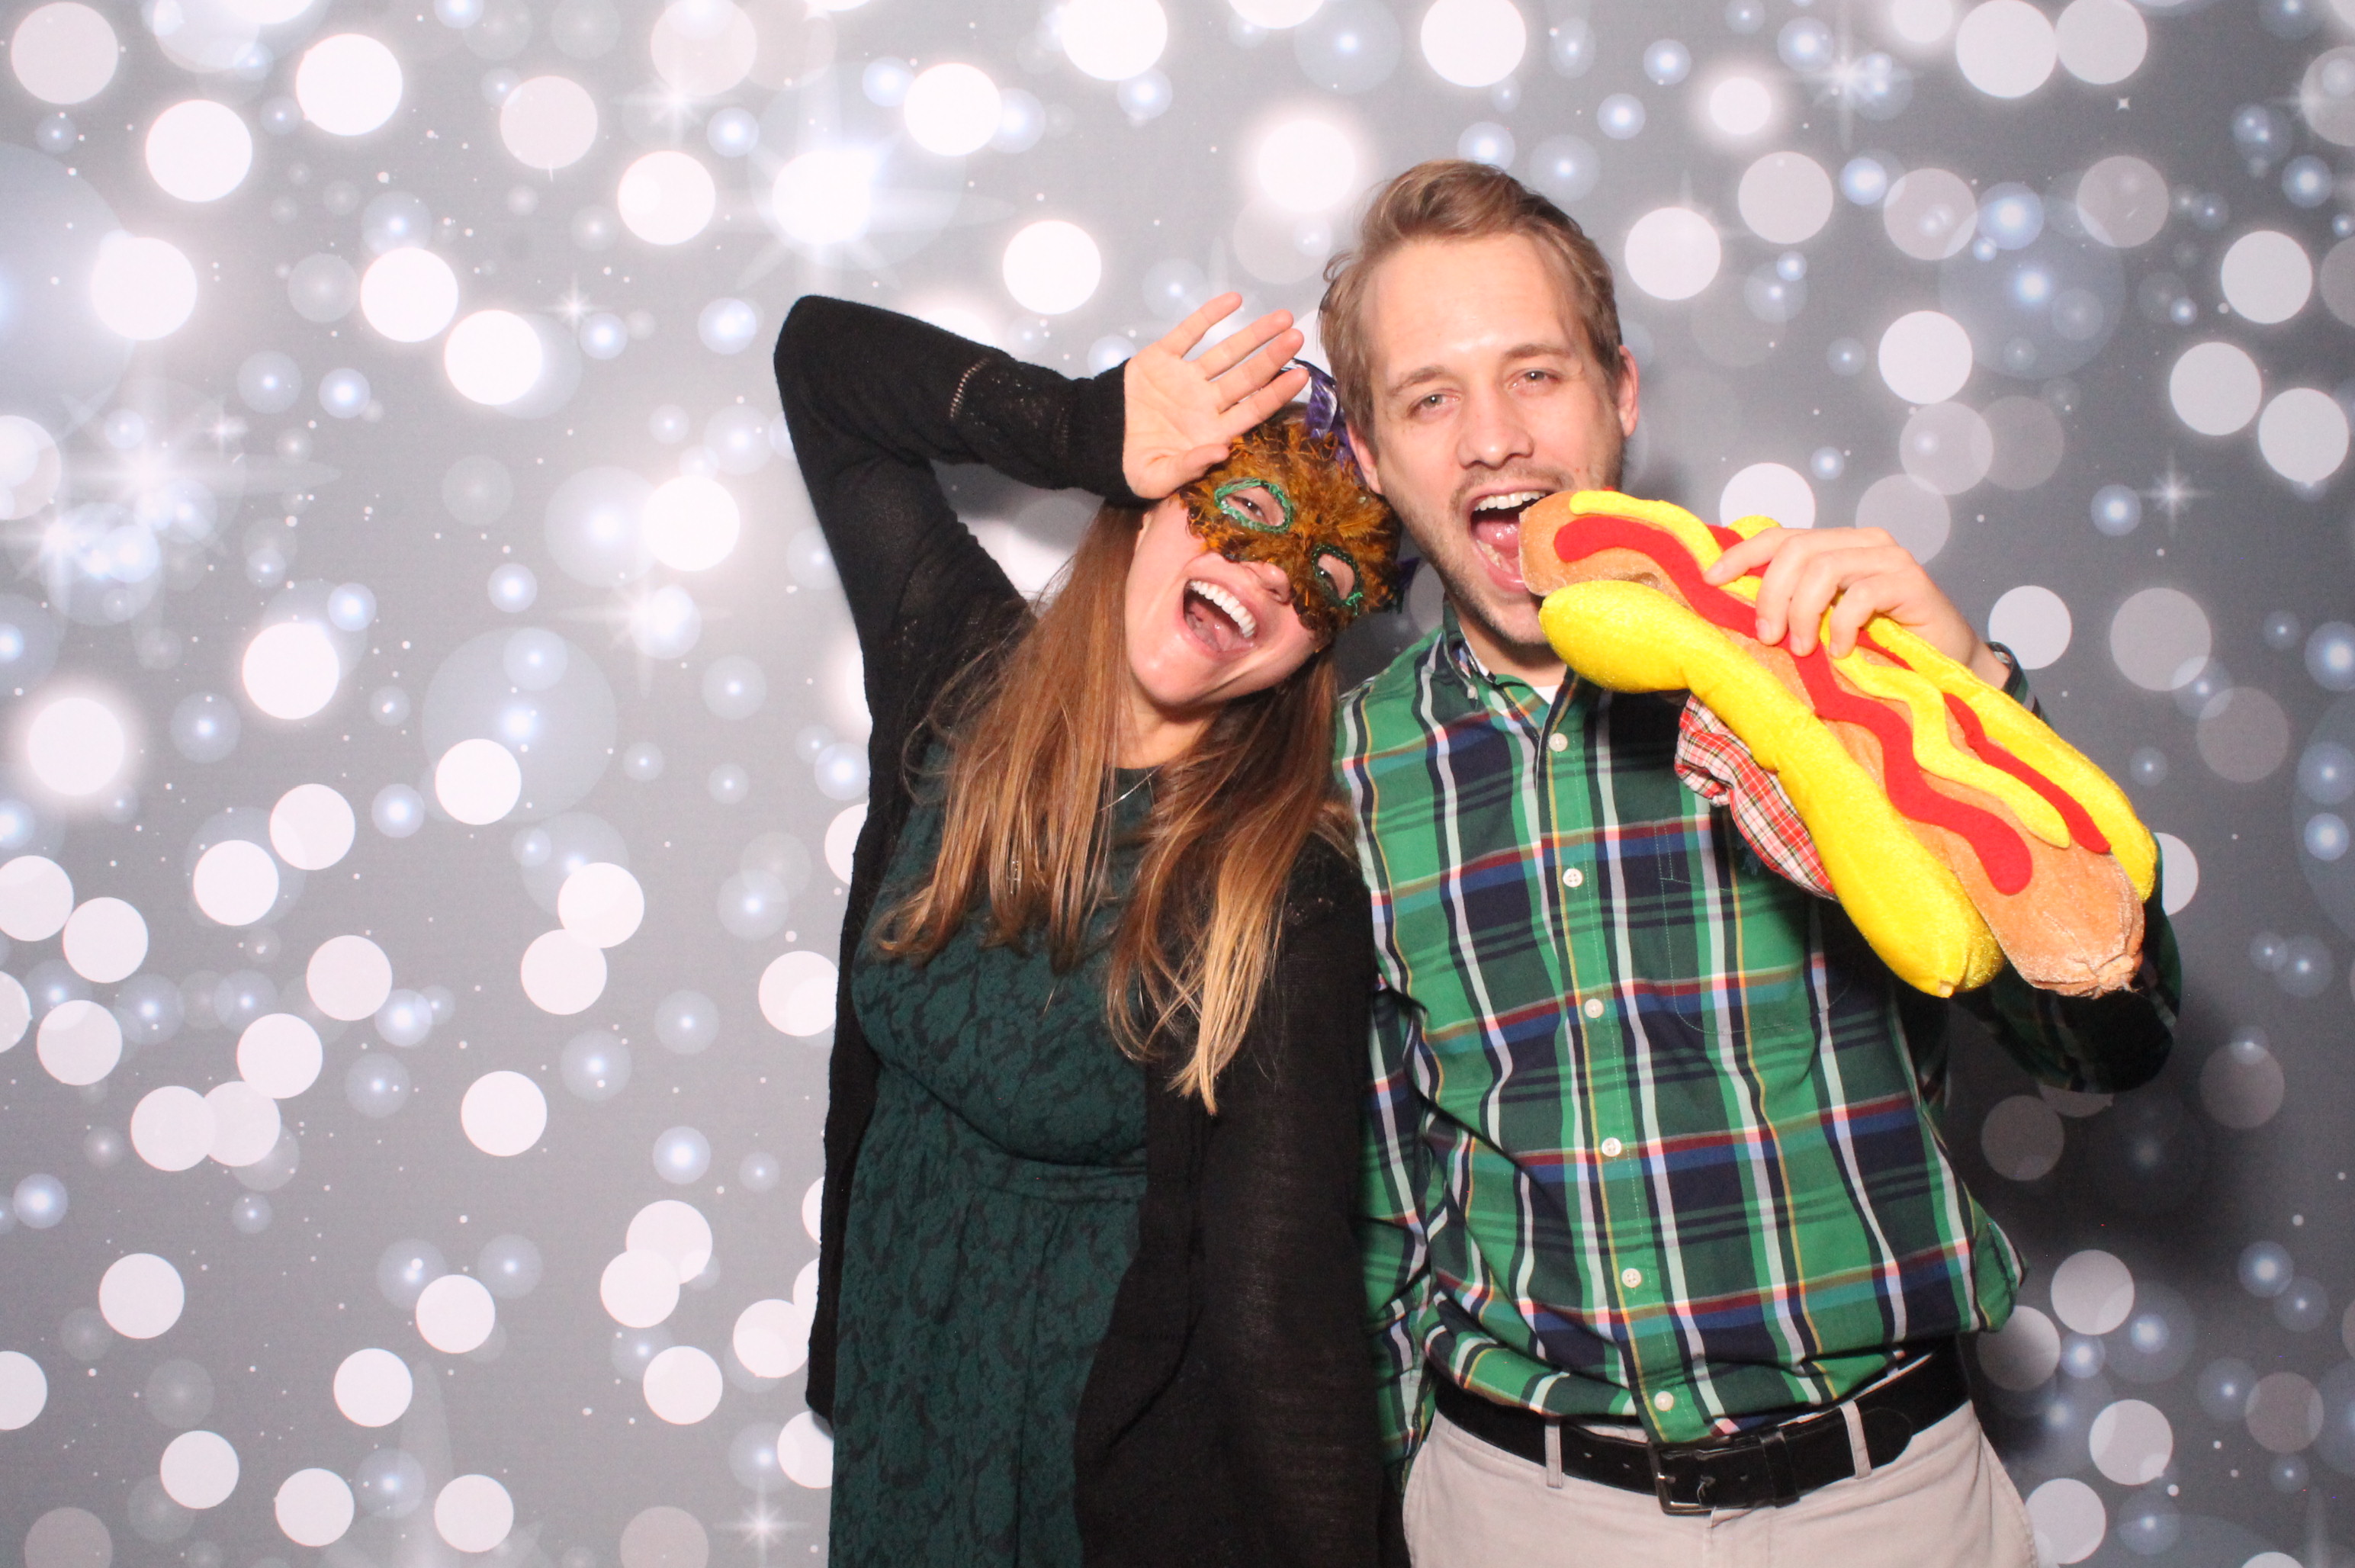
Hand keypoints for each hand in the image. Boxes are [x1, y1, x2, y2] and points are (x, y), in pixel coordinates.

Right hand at [1122, 293, 1307, 499]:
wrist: (1093, 442)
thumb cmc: (1130, 467)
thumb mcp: (1156, 477)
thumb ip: (1188, 468)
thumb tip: (1221, 453)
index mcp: (1210, 432)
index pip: (1252, 410)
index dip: (1277, 394)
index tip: (1301, 377)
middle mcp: (1205, 402)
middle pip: (1247, 377)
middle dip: (1273, 357)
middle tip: (1297, 338)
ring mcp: (1185, 378)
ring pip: (1226, 352)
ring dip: (1253, 335)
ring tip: (1283, 318)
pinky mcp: (1162, 358)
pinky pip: (1189, 332)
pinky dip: (1209, 316)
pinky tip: (1233, 300)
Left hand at [1703, 525, 2009, 684]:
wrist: (1947, 663)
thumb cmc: (1879, 646)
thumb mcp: (1824, 623)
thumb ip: (1793, 606)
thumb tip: (1733, 607)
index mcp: (1837, 545)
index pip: (1780, 536)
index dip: (1741, 554)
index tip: (1710, 580)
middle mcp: (1863, 542)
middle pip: (1796, 549)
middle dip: (1771, 595)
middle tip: (1768, 637)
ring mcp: (1889, 558)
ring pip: (1823, 568)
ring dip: (1802, 613)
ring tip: (1802, 648)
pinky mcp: (1912, 581)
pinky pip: (1860, 595)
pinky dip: (1841, 626)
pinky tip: (1842, 651)